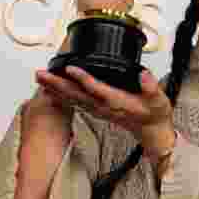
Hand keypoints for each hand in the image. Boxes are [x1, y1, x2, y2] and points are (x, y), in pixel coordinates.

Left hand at [35, 66, 175, 157]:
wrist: (151, 130)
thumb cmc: (154, 113)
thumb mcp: (159, 100)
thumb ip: (151, 88)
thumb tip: (144, 76)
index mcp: (116, 102)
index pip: (95, 88)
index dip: (82, 78)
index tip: (70, 68)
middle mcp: (103, 107)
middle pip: (76, 94)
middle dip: (57, 84)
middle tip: (41, 74)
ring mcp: (97, 110)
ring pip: (72, 98)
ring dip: (54, 89)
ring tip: (39, 78)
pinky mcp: (95, 110)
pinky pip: (74, 102)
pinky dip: (60, 95)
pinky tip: (50, 89)